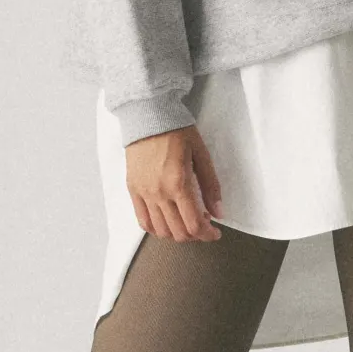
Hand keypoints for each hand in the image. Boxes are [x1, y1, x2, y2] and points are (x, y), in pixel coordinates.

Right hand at [125, 123, 222, 241]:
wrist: (148, 116)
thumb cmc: (177, 131)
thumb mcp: (201, 155)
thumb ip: (211, 186)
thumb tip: (218, 213)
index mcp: (178, 183)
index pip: (194, 224)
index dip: (208, 234)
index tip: (215, 232)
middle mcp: (159, 193)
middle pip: (179, 232)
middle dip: (195, 236)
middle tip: (204, 226)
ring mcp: (144, 193)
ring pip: (160, 231)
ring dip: (177, 234)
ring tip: (186, 222)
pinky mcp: (133, 190)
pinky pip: (143, 221)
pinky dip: (157, 229)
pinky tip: (167, 222)